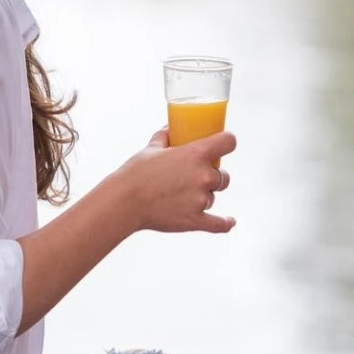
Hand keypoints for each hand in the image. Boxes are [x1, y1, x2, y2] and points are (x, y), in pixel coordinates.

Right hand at [116, 128, 235, 234]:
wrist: (124, 202)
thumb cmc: (135, 173)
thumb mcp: (151, 148)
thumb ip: (165, 137)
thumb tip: (169, 129)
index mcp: (196, 154)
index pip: (228, 142)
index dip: (227, 142)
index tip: (225, 144)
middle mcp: (203, 176)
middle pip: (223, 175)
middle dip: (212, 175)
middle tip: (195, 176)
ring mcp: (201, 199)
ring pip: (214, 196)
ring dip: (204, 195)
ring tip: (182, 195)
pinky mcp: (195, 220)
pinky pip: (218, 224)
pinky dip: (225, 223)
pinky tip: (230, 221)